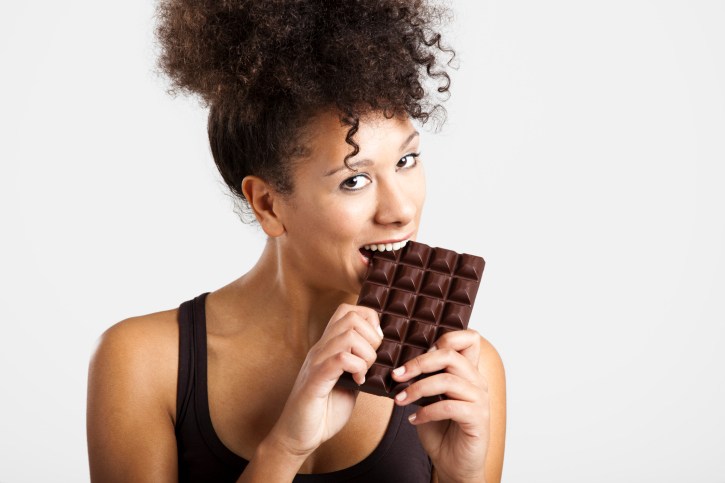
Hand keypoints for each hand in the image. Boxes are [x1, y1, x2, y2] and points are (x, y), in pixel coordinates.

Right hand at [266, 304, 382, 459]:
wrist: (298, 436)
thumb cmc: (324, 411)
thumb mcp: (349, 382)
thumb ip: (360, 366)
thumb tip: (384, 355)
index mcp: (328, 347)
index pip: (348, 310)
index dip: (369, 320)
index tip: (376, 343)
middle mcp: (321, 349)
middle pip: (351, 317)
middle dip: (372, 337)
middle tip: (372, 360)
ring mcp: (316, 362)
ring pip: (348, 336)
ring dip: (366, 354)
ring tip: (364, 372)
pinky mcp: (315, 380)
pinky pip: (340, 359)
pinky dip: (357, 368)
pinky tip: (358, 381)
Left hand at [391, 329, 489, 481]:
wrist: (454, 464)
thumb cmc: (441, 430)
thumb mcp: (429, 398)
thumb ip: (425, 378)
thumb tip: (401, 364)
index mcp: (468, 372)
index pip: (469, 338)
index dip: (445, 337)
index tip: (417, 354)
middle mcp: (477, 381)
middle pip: (450, 355)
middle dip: (419, 362)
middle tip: (397, 374)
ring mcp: (480, 399)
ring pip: (447, 380)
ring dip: (417, 389)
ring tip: (400, 399)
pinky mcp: (477, 419)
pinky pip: (449, 406)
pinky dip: (426, 411)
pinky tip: (414, 419)